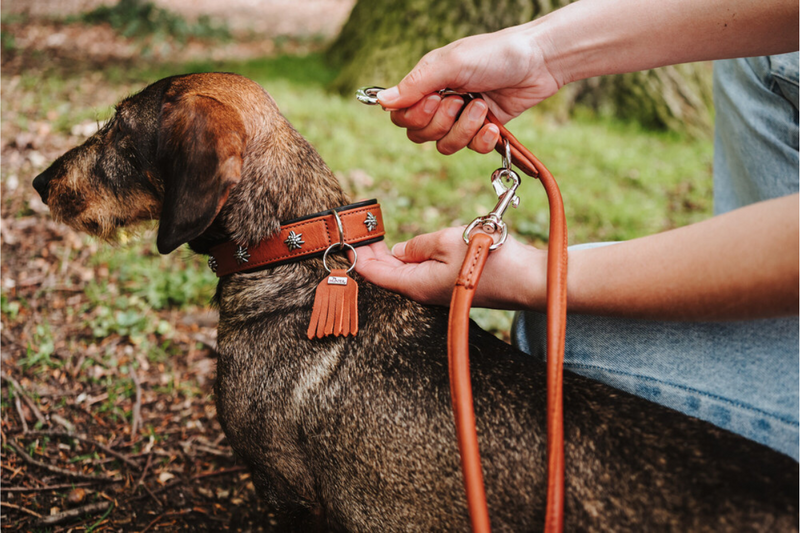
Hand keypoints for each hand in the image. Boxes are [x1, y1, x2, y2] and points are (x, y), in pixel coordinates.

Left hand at [355, 226, 546, 309]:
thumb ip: (417, 245)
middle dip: (370, 254)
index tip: (346, 239)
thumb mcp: (445, 241)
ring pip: (403, 274)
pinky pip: (420, 273)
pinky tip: (407, 247)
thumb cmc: (487, 259)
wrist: (527, 279)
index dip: (357, 256)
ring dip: (389, 256)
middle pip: (386, 275)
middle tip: (359, 231)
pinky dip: (408, 259)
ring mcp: (437, 290)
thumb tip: (398, 251)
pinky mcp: (451, 285)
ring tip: (376, 236)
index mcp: (414, 284)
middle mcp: (422, 292)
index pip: (374, 273)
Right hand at [376, 25, 560, 154]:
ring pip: (445, 145)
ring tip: (482, 106)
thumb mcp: (451, 64)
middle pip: (420, 135)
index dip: (414, 117)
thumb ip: (415, 85)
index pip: (401, 115)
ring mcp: (461, 117)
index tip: (434, 100)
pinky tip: (493, 124)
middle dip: (442, 123)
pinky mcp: (482, 130)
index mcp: (427, 83)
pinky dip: (482, 139)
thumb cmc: (495, 54)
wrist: (539, 62)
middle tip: (461, 100)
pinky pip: (471, 149)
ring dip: (465, 129)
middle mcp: (441, 101)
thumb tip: (381, 101)